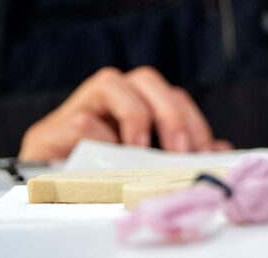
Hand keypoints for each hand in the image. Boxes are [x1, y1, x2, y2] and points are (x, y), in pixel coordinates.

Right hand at [18, 66, 231, 160]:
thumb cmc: (103, 172)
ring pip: (112, 82)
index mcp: (138, 100)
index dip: (192, 121)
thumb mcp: (149, 163)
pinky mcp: (54, 126)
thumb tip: (222, 150)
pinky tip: (106, 162)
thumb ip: (181, 152)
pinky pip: (81, 121)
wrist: (46, 188)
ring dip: (134, 115)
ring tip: (140, 151)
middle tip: (179, 151)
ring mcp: (82, 105)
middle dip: (170, 114)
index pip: (173, 96)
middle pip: (147, 79)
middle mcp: (112, 94)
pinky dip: (99, 141)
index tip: (202, 153)